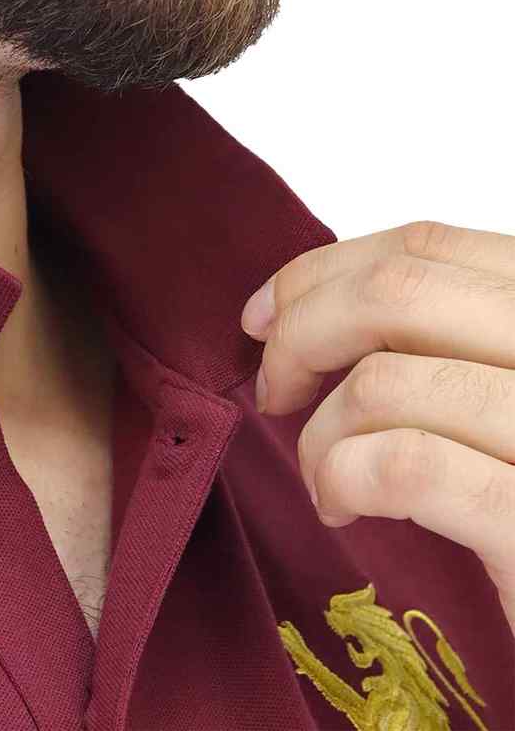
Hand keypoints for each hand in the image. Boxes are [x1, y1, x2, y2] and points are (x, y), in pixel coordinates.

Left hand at [240, 219, 514, 638]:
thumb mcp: (496, 388)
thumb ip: (434, 335)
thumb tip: (292, 307)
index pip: (426, 247)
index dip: (320, 274)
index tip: (262, 317)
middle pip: (397, 293)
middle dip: (302, 336)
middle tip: (275, 391)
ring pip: (385, 382)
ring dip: (321, 432)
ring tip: (324, 476)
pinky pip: (404, 467)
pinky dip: (343, 478)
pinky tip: (343, 506)